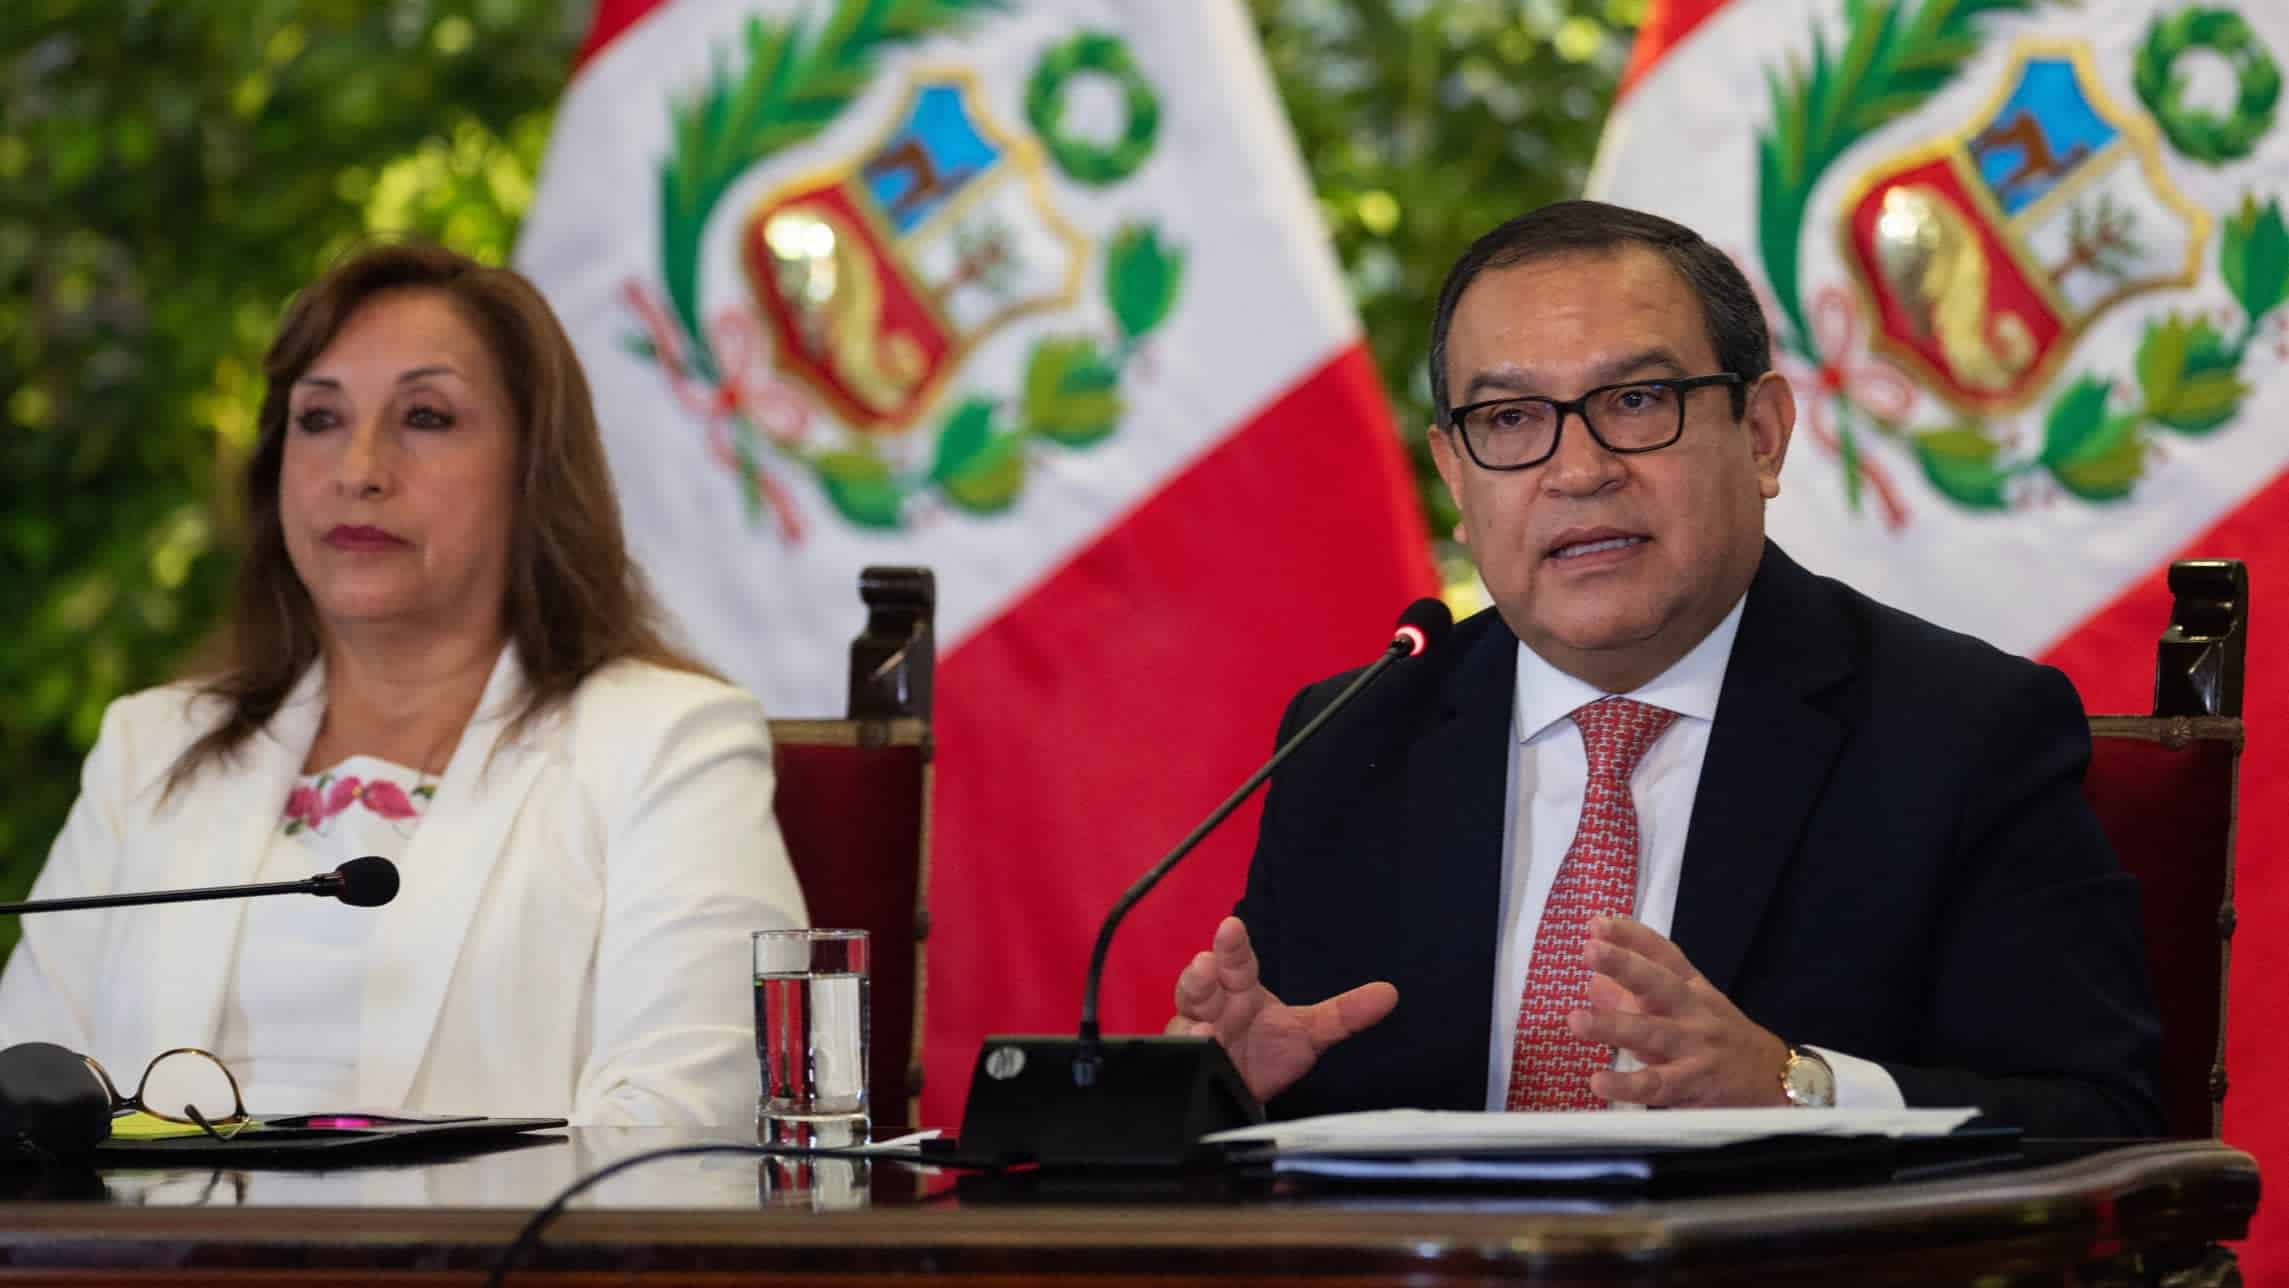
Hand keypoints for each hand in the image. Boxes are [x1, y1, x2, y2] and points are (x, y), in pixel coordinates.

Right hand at [1166, 916, 1397, 1103]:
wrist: (1247, 1096)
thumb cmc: (1268, 1053)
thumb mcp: (1311, 1033)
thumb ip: (1344, 1014)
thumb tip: (1390, 994)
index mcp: (1239, 988)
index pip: (1236, 961)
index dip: (1232, 946)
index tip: (1231, 927)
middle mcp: (1214, 1007)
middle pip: (1202, 984)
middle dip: (1202, 974)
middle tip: (1207, 963)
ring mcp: (1196, 1036)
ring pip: (1185, 1017)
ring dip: (1192, 1017)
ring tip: (1202, 1021)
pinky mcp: (1189, 1066)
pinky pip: (1183, 1056)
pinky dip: (1191, 1049)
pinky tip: (1201, 1043)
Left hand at [1570, 916, 1788, 1107]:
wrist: (1773, 1077)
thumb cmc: (1719, 1036)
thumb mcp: (1685, 1006)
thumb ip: (1636, 994)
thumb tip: (1593, 984)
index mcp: (1691, 986)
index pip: (1661, 953)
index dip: (1630, 935)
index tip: (1597, 923)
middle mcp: (1692, 1010)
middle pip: (1659, 983)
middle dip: (1623, 964)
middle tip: (1589, 951)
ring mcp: (1694, 1046)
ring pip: (1652, 1033)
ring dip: (1613, 1026)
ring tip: (1576, 1020)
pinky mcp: (1693, 1084)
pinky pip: (1657, 1084)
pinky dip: (1627, 1084)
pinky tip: (1599, 1082)